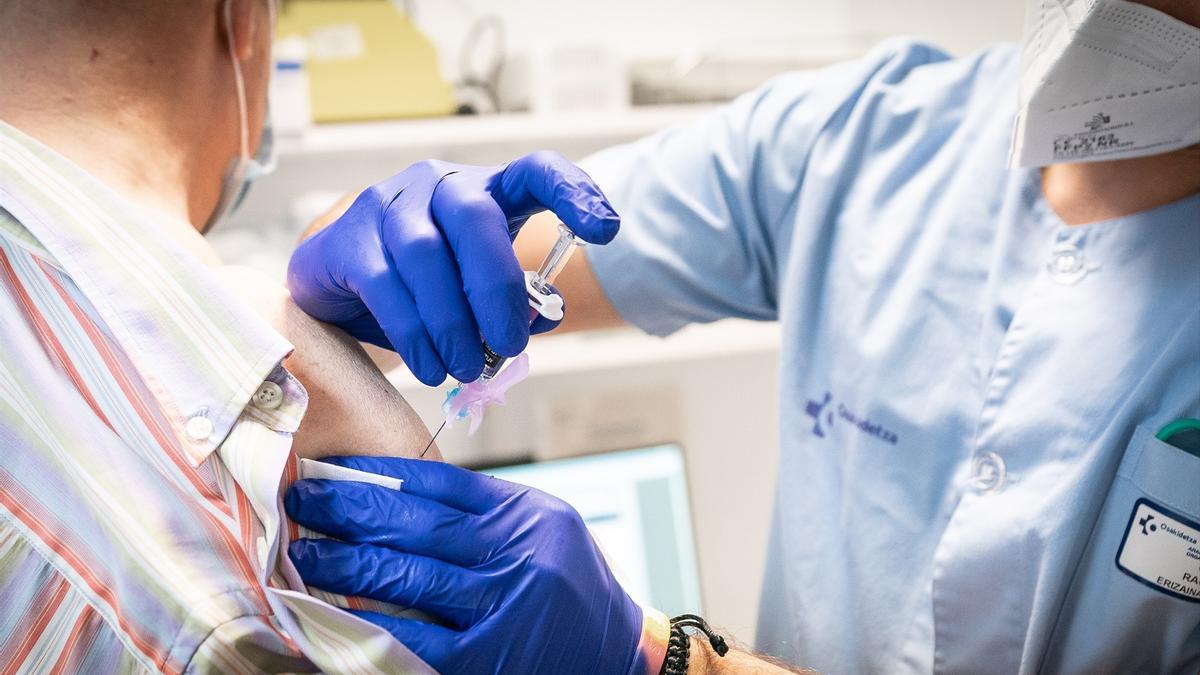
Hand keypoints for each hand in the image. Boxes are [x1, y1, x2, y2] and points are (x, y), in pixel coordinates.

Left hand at [284, 456, 646, 674]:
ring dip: (346, 564)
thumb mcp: (542, 528)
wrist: (618, 653)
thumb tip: (393, 491)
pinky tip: (333, 611)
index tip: (333, 469)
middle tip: (302, 500)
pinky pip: (414, 639)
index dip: (379, 473)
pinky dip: (369, 624)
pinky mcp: (487, 661)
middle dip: (351, 510)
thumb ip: (482, 510)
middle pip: (418, 525)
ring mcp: (503, 610)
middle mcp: (518, 556)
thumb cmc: (571, 586)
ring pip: (408, 578)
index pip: (442, 484)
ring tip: (304, 553)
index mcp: (527, 515)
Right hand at [286, 152, 619, 385]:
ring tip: (467, 368)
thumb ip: (515, 303)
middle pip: (475, 218)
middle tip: (508, 345)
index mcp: (487, 190)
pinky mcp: (347, 240)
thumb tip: (536, 325)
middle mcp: (438, 185)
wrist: (343, 281)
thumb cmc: (430, 284)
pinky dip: (414, 335)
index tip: (605, 231)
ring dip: (452, 322)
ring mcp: (388, 205)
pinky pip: (385, 286)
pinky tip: (430, 366)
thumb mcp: (480, 288)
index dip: (574, 193)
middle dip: (497, 289)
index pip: (536, 171)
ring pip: (425, 254)